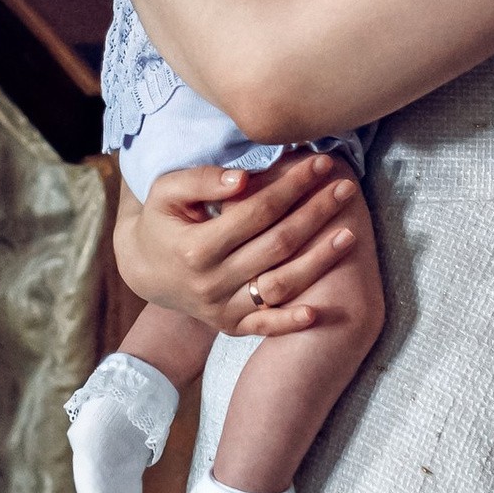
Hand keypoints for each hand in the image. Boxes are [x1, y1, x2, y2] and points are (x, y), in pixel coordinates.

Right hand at [113, 151, 370, 334]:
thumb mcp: (166, 192)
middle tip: (345, 188)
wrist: (143, 270)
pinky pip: (265, 327)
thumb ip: (201, 181)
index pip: (256, 211)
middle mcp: (211, 282)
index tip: (319, 165)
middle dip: (315, 214)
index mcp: (196, 247)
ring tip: (350, 234)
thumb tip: (243, 177)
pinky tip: (319, 311)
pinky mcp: (229, 325)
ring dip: (319, 262)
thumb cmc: (161, 221)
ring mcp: (221, 308)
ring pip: (279, 285)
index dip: (290, 187)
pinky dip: (291, 322)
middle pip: (276, 245)